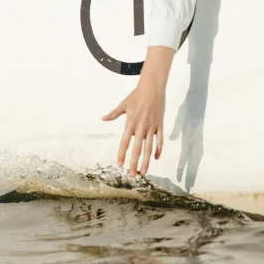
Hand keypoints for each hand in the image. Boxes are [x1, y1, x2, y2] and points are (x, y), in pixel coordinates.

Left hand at [102, 47, 174, 176]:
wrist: (153, 87)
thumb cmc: (136, 95)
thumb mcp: (124, 104)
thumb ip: (114, 114)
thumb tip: (103, 118)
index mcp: (131, 123)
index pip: (125, 142)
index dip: (122, 154)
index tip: (120, 164)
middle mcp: (141, 127)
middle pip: (137, 149)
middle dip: (134, 163)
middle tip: (132, 175)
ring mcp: (152, 127)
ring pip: (149, 148)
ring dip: (146, 161)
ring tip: (144, 172)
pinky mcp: (160, 125)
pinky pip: (159, 140)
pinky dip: (158, 149)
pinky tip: (156, 158)